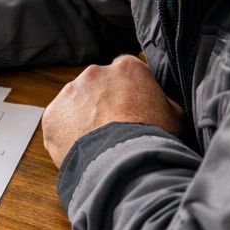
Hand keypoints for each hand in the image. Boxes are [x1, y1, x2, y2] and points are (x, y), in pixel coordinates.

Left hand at [41, 55, 183, 166]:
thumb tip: (160, 106)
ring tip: (97, 144)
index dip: (128, 94)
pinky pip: (59, 123)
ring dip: (83, 119)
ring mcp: (71, 92)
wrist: (124, 161)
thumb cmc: (153, 139)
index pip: (126, 73)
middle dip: (102, 104)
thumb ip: (163, 103)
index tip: (130, 110)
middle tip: (112, 130)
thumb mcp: (175, 117)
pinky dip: (66, 135)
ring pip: (75, 104)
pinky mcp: (53, 114)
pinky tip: (82, 150)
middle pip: (97, 87)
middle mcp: (95, 73)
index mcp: (127, 68)